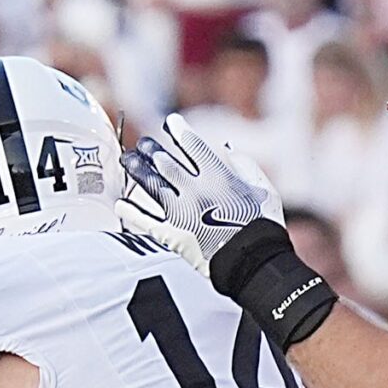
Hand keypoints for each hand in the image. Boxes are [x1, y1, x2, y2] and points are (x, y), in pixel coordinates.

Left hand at [121, 113, 284, 269]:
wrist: (254, 264)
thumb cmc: (263, 228)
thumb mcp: (265, 191)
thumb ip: (246, 167)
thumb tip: (228, 150)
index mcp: (218, 178)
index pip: (192, 145)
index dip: (179, 131)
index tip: (171, 123)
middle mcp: (195, 191)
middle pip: (164, 162)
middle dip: (151, 148)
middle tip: (143, 143)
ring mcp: (180, 213)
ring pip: (151, 184)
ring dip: (137, 169)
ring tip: (128, 160)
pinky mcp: (172, 235)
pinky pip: (145, 220)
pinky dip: (131, 211)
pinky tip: (122, 204)